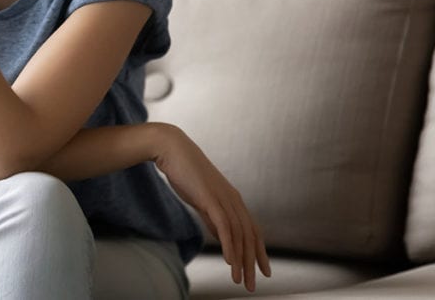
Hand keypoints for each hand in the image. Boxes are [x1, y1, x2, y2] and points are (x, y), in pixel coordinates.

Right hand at [153, 124, 270, 292]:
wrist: (171, 148)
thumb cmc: (184, 171)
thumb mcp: (201, 198)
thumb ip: (212, 215)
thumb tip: (221, 234)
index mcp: (232, 199)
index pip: (252, 230)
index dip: (259, 251)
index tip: (263, 270)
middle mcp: (233, 199)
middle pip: (250, 236)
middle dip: (253, 262)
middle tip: (252, 285)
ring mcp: (223, 198)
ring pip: (239, 235)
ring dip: (241, 260)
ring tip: (240, 279)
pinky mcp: (210, 198)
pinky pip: (224, 226)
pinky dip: (229, 245)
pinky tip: (230, 261)